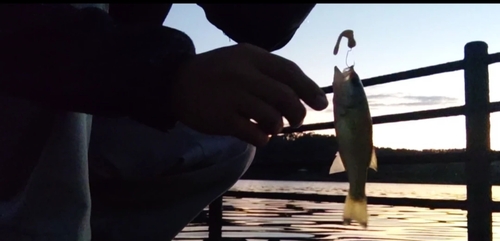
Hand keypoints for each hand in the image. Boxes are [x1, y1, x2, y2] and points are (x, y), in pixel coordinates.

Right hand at [171, 43, 327, 146]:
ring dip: (278, 127)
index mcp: (251, 56)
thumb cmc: (216, 73)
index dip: (309, 89)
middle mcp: (243, 74)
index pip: (289, 71)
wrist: (175, 83)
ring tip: (272, 128)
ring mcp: (231, 97)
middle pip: (286, 97)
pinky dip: (263, 139)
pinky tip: (259, 136)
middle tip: (295, 121)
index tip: (320, 103)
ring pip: (272, 117)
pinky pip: (255, 134)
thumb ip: (268, 71)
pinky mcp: (222, 119)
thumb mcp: (241, 60)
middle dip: (297, 113)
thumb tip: (302, 94)